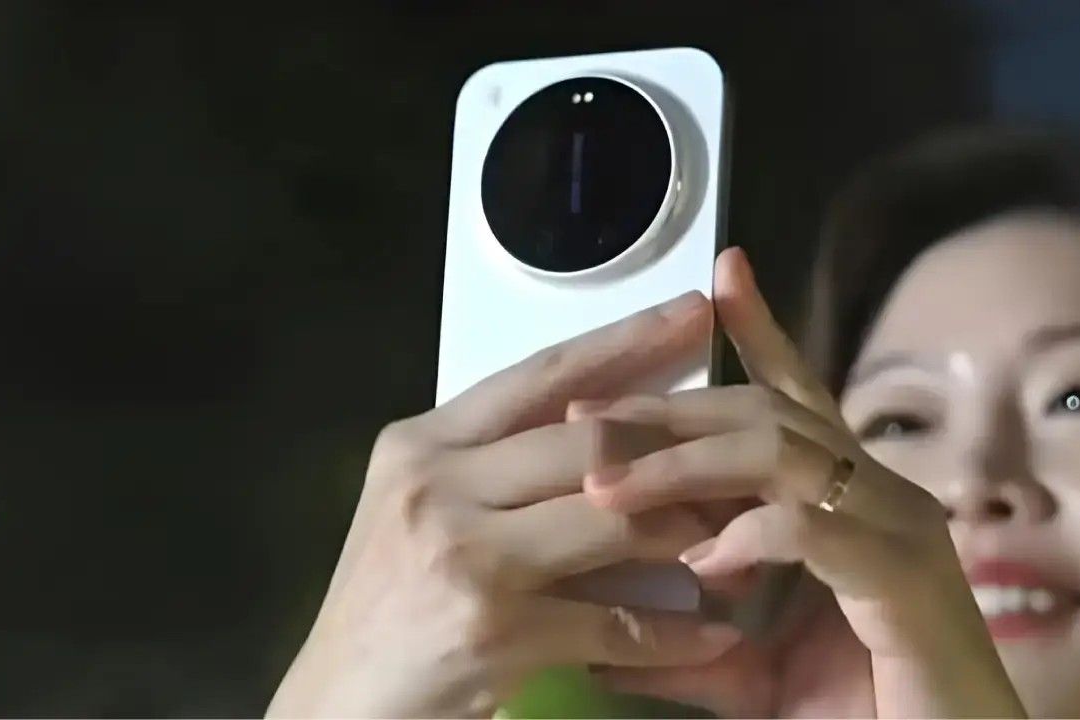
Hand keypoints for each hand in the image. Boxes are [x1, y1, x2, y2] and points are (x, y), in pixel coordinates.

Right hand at [266, 291, 744, 717]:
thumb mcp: (420, 508)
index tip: (692, 312)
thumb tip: (607, 431)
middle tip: (742, 448)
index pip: (541, 376)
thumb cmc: (384, 604)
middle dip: (678, 445)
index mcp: (424, 445)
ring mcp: (469, 558)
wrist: (337, 705)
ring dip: (688, 531)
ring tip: (738, 534)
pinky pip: (618, 622)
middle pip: (592, 440)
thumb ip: (495, 464)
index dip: (625, 340)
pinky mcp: (499, 634)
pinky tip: (714, 632)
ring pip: (616, 519)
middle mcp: (441, 487)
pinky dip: (676, 631)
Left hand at [580, 248, 1025, 717]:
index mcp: (846, 500)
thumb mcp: (752, 671)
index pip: (793, 399)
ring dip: (684, 465)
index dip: (761, 334)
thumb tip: (601, 639)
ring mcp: (897, 529)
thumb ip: (687, 644)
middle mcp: (878, 494)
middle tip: (584, 415)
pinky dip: (750, 536)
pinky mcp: (905, 579)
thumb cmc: (862, 712)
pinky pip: (813, 527)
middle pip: (764, 413)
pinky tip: (703, 562)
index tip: (717, 279)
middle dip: (667, 411)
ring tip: (606, 485)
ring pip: (781, 453)